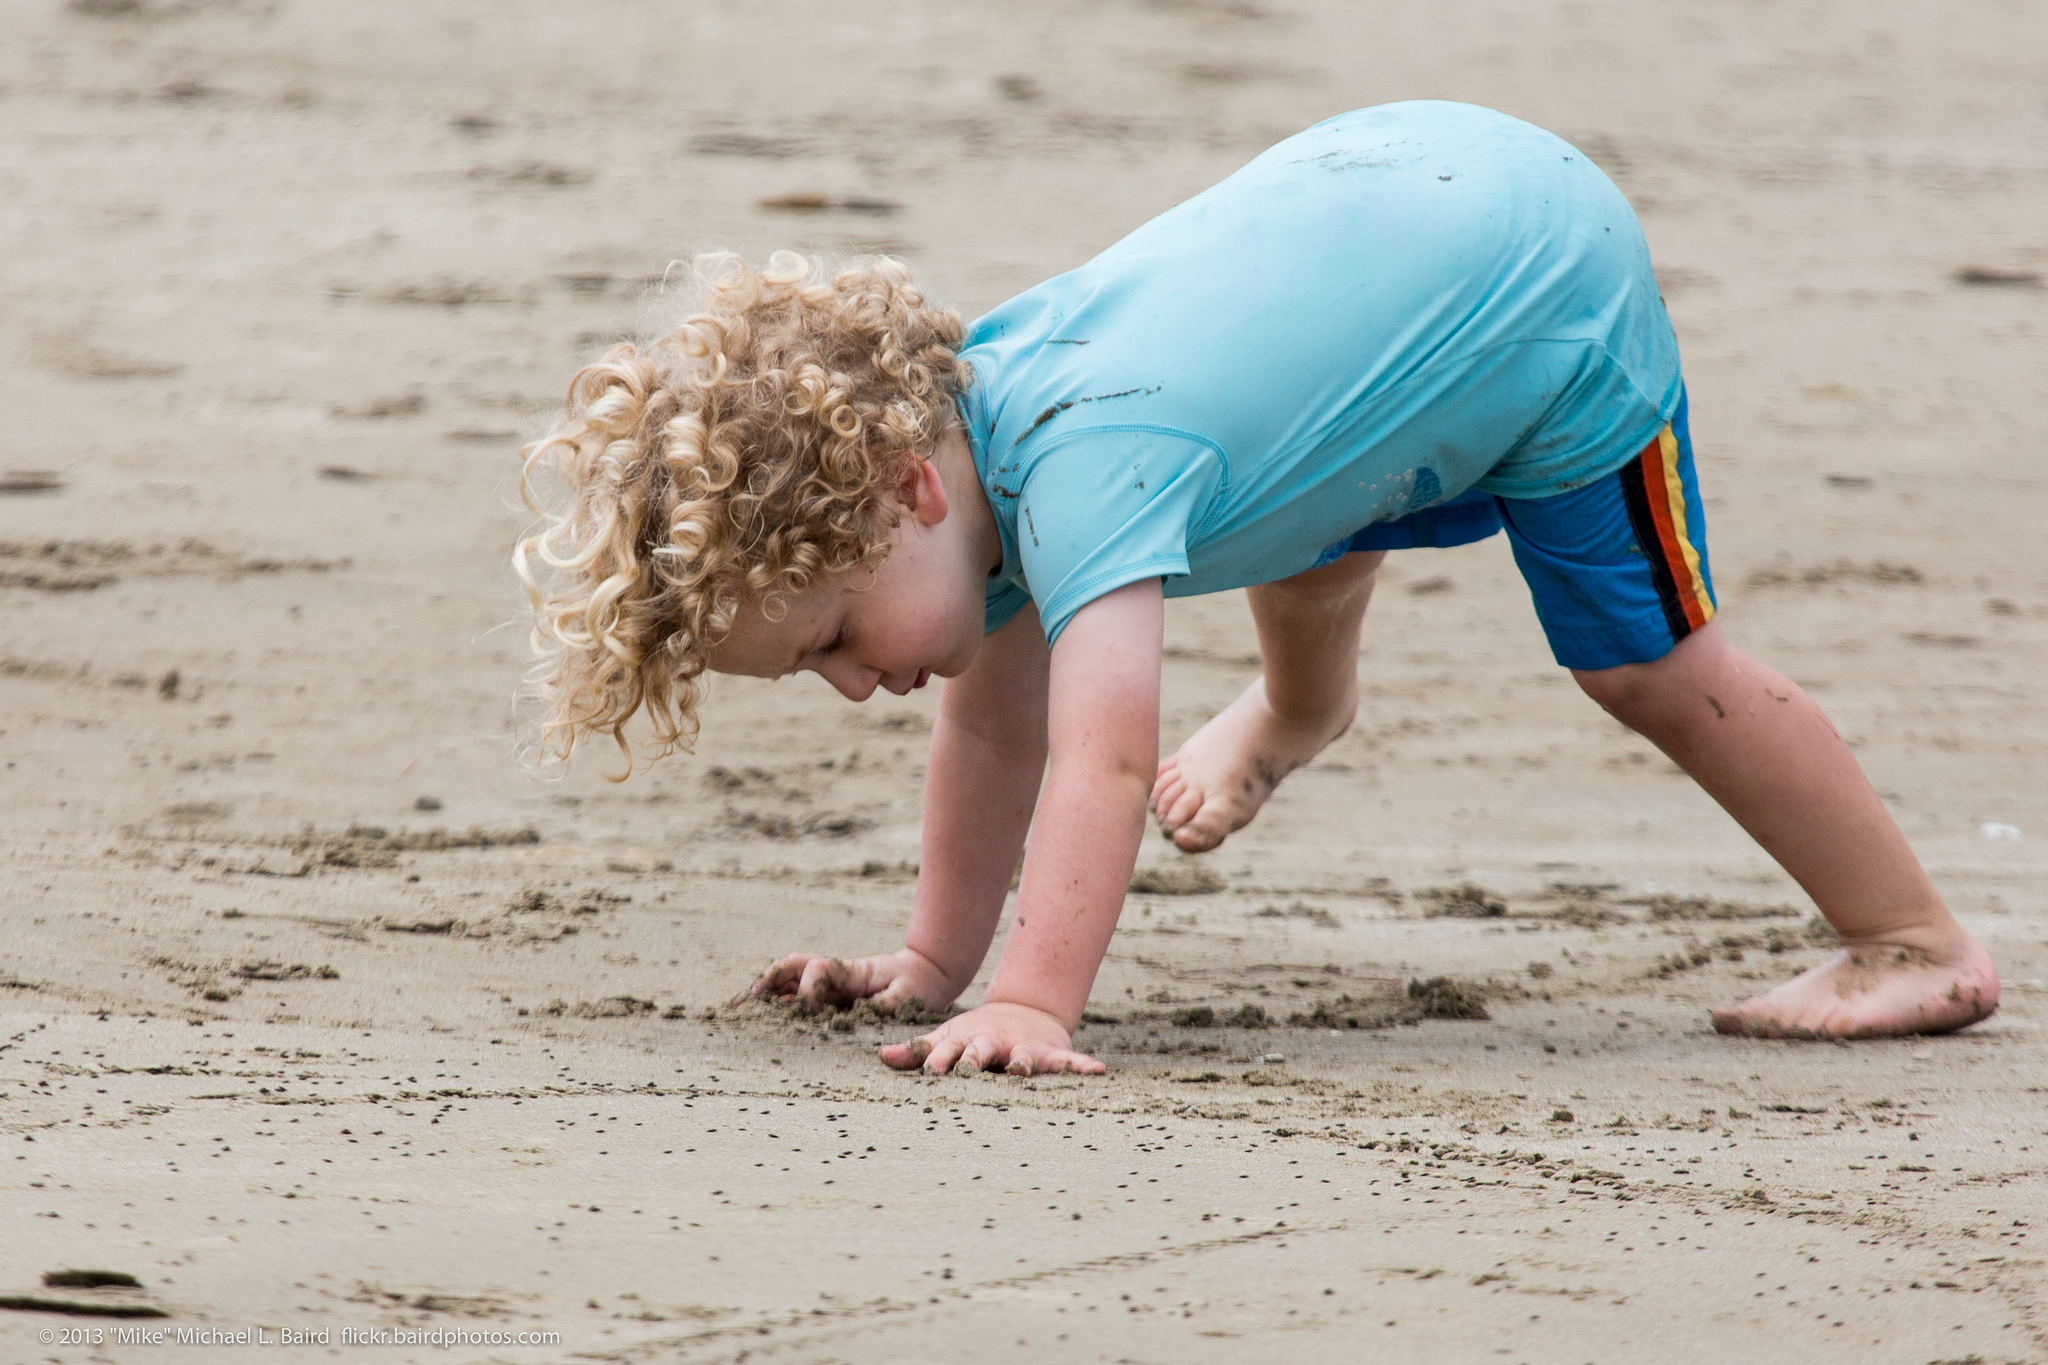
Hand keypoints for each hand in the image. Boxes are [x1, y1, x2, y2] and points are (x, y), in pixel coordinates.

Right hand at [745, 947, 957, 1013]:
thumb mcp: (906, 996)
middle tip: (744, 1004)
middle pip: (791, 967)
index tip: (810, 1011)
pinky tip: (754, 1016)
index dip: (810, 988)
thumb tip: (864, 1014)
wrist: (925, 975)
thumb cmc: (917, 987)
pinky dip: (773, 1000)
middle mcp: (833, 974)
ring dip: (763, 990)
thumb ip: (885, 1004)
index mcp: (849, 972)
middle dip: (767, 981)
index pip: (816, 968)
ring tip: (738, 1011)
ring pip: (787, 978)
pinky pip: (793, 992)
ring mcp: (828, 982)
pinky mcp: (827, 994)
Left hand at [878, 1001, 1105, 1076]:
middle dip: (975, 1061)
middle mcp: (994, 1044)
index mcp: (968, 1042)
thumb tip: (882, 1057)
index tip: (931, 1071)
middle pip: (982, 1052)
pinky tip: (1098, 1072)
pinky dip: (1082, 1066)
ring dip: (1021, 1064)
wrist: (1025, 1010)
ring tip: (1021, 1071)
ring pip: (1022, 1058)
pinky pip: (1068, 1062)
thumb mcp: (948, 1037)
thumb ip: (919, 1051)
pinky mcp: (1050, 1053)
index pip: (950, 1050)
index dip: (940, 1059)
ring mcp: (1022, 1049)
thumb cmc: (976, 1034)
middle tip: (968, 1070)